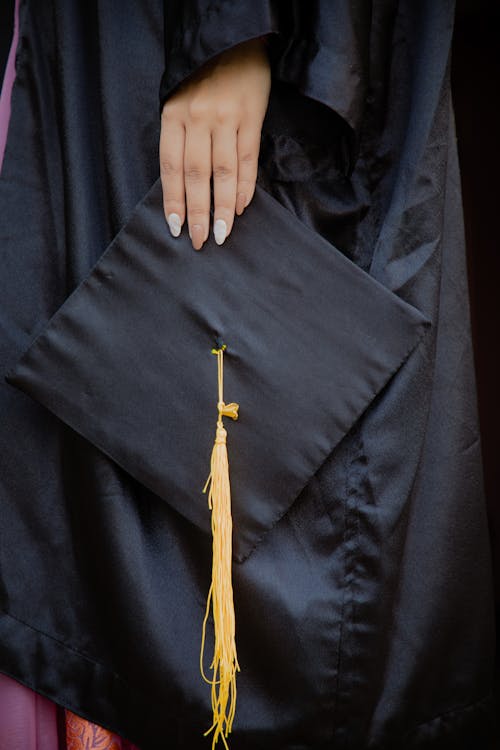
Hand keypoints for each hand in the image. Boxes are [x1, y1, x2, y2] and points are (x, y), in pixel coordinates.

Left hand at [159, 37, 270, 249]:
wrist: (232, 42)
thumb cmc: (201, 78)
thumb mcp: (179, 102)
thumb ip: (180, 140)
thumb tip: (184, 189)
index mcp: (174, 115)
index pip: (171, 168)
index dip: (174, 201)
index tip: (176, 228)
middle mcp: (198, 117)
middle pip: (197, 175)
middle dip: (198, 213)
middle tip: (200, 241)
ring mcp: (226, 118)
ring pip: (224, 172)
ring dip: (222, 208)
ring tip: (221, 234)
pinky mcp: (251, 118)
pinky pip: (248, 160)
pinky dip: (244, 187)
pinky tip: (239, 207)